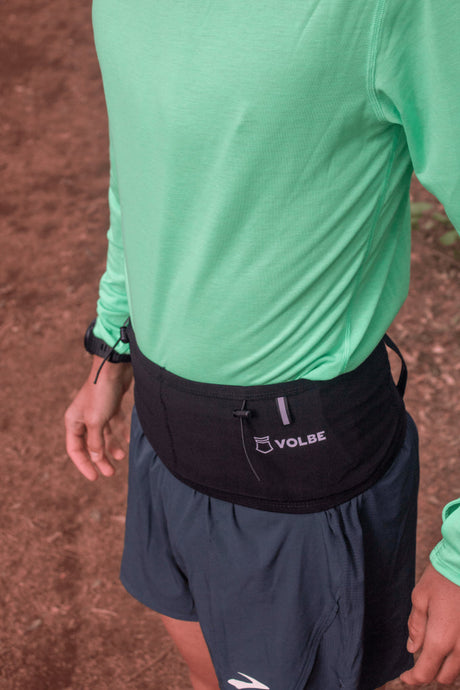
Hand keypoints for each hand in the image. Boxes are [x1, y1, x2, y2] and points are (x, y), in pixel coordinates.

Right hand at [64, 357, 132, 479]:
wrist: (115, 368)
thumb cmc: (102, 393)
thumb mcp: (96, 421)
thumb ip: (95, 442)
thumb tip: (95, 459)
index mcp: (73, 421)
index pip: (75, 449)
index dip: (84, 465)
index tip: (95, 477)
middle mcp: (83, 417)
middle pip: (90, 444)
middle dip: (99, 459)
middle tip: (110, 473)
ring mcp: (98, 411)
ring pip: (103, 435)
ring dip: (111, 447)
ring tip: (121, 457)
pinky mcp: (111, 405)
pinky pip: (115, 424)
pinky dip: (120, 433)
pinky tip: (128, 441)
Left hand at [400, 563, 459, 685]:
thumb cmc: (442, 578)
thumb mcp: (420, 598)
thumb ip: (416, 626)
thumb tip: (412, 648)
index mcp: (440, 639)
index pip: (425, 673)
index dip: (413, 679)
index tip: (405, 677)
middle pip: (445, 678)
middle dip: (430, 673)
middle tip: (420, 660)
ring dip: (448, 668)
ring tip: (436, 653)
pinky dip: (459, 658)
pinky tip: (451, 645)